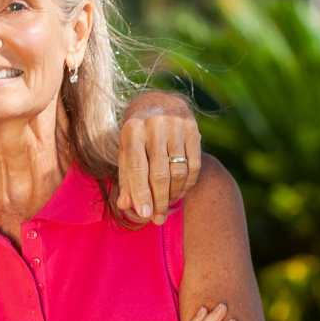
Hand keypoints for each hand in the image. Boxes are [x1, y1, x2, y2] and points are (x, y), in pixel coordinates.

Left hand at [116, 91, 200, 225]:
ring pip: (178, 171)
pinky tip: (180, 192)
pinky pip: (194, 165)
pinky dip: (188, 183)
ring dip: (174, 194)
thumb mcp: (125, 151)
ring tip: (167, 205)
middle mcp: (154, 125)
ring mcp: (176, 125)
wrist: (158, 101)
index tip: (144, 214)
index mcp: (132, 129)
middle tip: (158, 219)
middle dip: (159, 200)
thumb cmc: (137, 133)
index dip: (141, 194)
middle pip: (160, 173)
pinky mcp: (193, 128)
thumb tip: (125, 205)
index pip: (137, 168)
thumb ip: (126, 177)